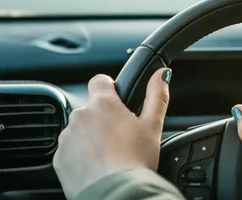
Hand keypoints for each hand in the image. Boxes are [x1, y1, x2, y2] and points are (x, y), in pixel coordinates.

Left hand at [53, 68, 171, 198]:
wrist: (116, 193)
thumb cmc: (135, 160)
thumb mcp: (153, 125)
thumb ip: (156, 95)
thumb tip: (160, 75)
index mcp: (103, 104)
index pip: (100, 81)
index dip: (110, 88)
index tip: (118, 101)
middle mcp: (80, 116)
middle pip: (91, 109)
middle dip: (103, 118)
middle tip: (120, 136)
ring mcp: (67, 137)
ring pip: (80, 130)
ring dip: (91, 137)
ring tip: (109, 154)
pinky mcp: (59, 158)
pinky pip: (70, 150)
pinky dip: (81, 155)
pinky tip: (98, 165)